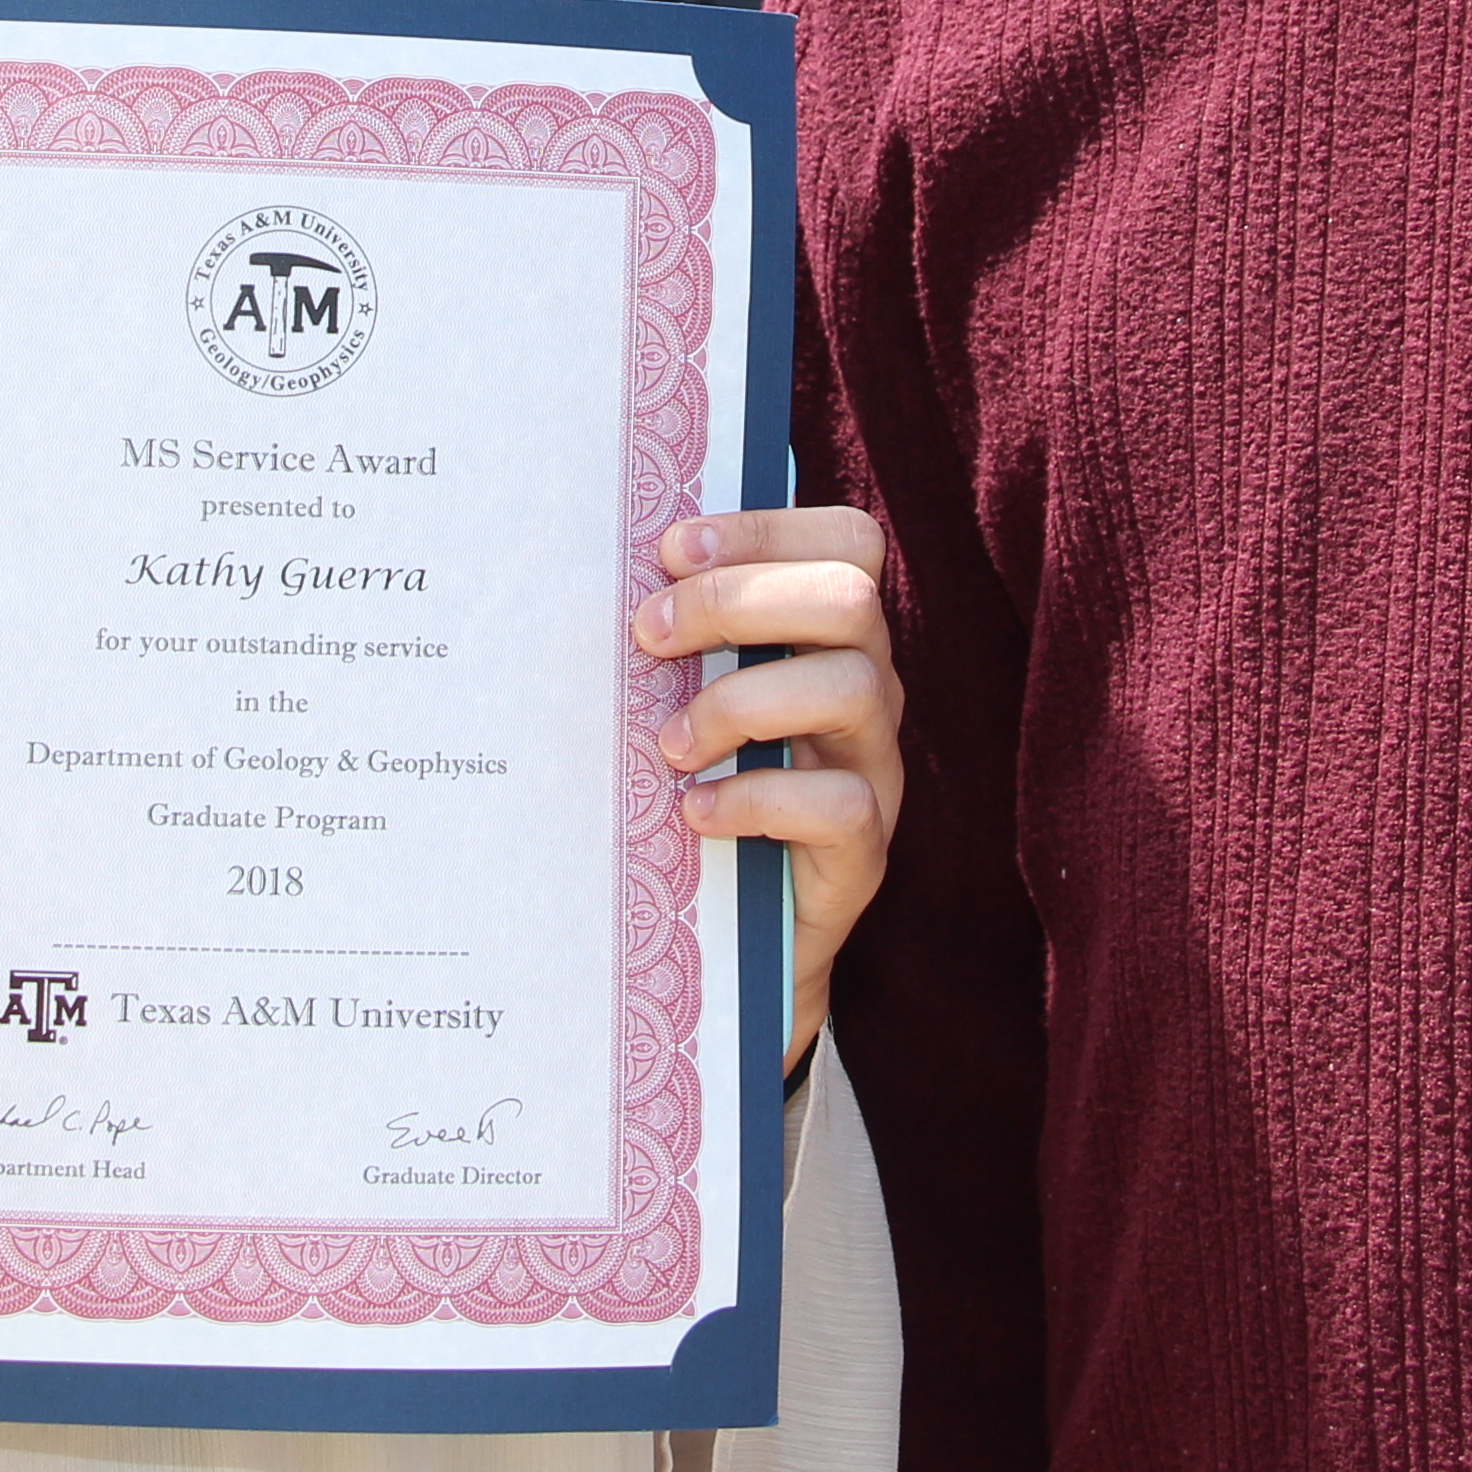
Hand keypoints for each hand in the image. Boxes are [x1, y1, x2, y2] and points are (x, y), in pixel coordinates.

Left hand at [637, 509, 902, 1067]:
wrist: (726, 942)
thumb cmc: (692, 793)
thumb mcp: (684, 701)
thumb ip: (674, 639)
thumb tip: (596, 567)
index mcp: (830, 638)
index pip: (847, 541)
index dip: (767, 529)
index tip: (672, 551)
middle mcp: (867, 692)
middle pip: (852, 599)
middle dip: (740, 603)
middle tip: (650, 635)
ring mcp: (874, 770)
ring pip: (857, 688)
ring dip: (743, 702)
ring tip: (670, 745)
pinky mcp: (864, 853)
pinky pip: (842, 804)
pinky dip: (758, 797)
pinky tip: (695, 811)